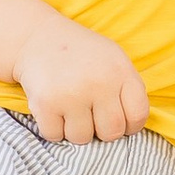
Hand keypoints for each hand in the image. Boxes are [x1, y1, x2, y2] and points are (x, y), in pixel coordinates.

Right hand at [17, 11, 149, 145]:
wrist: (37, 37)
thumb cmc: (81, 54)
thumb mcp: (113, 59)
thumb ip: (126, 89)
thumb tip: (128, 128)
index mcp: (120, 71)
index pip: (138, 116)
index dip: (129, 125)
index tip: (118, 121)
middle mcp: (99, 83)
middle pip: (111, 132)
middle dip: (101, 130)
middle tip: (90, 116)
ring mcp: (72, 94)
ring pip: (82, 138)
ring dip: (75, 129)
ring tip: (69, 109)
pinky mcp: (46, 103)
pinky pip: (55, 136)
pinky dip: (52, 128)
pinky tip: (53, 109)